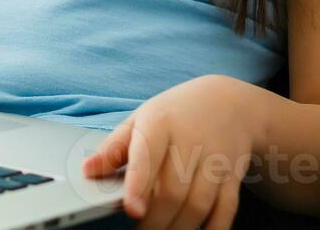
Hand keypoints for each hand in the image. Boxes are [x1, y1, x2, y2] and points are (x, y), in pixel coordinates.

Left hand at [82, 74, 258, 229]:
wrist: (228, 103)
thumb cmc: (175, 114)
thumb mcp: (141, 119)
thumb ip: (113, 148)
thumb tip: (87, 171)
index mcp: (160, 123)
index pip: (148, 155)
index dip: (139, 184)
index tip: (132, 209)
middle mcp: (191, 140)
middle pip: (173, 190)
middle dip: (154, 219)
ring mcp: (215, 159)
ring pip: (198, 204)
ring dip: (178, 228)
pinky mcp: (232, 176)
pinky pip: (226, 210)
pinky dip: (213, 228)